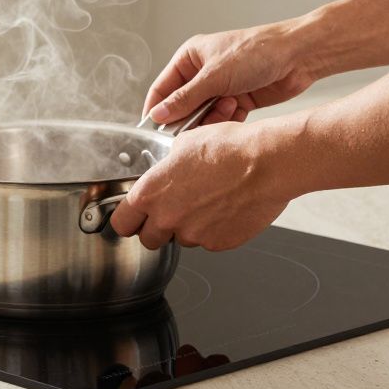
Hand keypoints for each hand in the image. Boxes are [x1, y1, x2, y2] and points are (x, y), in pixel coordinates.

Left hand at [109, 121, 292, 250]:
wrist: (267, 163)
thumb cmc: (230, 149)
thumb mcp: (185, 144)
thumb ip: (166, 167)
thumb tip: (167, 168)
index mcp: (151, 193)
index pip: (121, 223)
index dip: (129, 221)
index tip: (135, 218)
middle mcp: (167, 218)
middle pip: (149, 239)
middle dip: (158, 228)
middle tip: (175, 211)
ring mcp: (193, 234)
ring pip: (182, 239)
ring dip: (189, 227)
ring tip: (209, 202)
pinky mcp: (218, 244)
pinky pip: (208, 242)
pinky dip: (214, 230)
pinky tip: (226, 208)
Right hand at [145, 21, 318, 125]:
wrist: (298, 57)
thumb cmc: (258, 52)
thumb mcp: (215, 76)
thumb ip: (185, 99)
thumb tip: (159, 115)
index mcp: (190, 58)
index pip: (162, 88)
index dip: (156, 109)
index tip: (153, 131)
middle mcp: (202, 73)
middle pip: (182, 106)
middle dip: (188, 117)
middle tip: (193, 128)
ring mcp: (220, 88)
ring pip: (202, 116)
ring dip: (211, 118)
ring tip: (228, 107)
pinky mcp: (237, 101)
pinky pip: (221, 119)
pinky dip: (227, 120)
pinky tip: (238, 110)